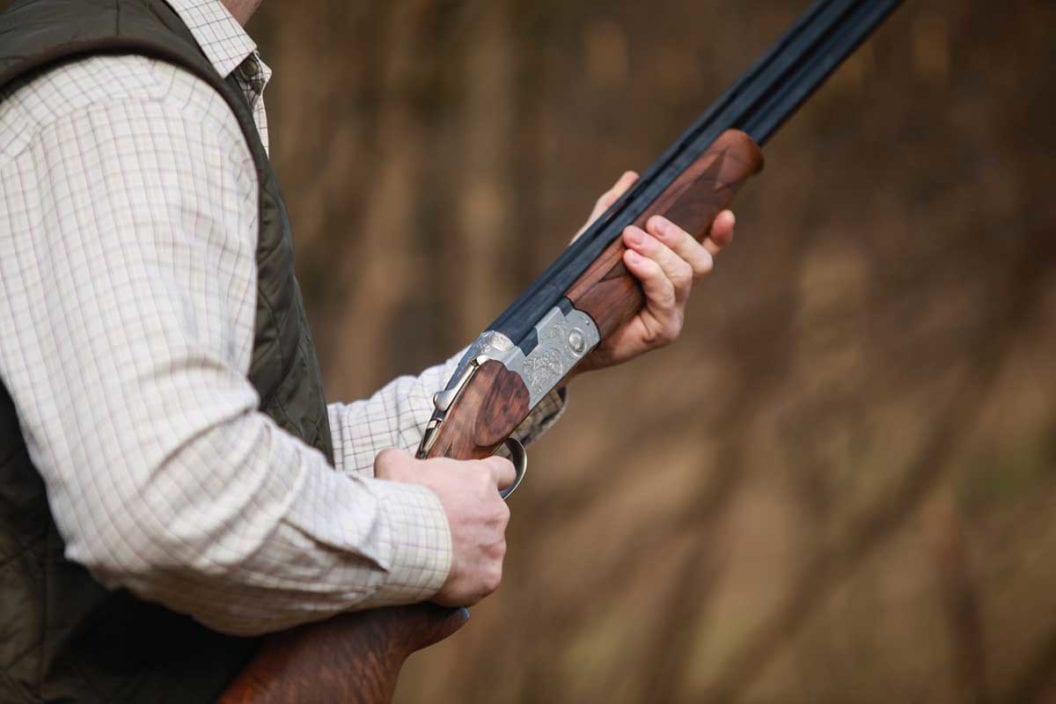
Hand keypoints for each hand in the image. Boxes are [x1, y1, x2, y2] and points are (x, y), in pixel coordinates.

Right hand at [374, 448, 514, 606]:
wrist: (401, 539)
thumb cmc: (401, 499)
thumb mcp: (394, 464)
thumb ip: (403, 459)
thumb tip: (393, 461)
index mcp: (481, 479)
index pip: (504, 472)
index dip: (491, 479)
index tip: (477, 488)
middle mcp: (497, 511)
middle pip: (490, 515)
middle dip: (469, 522)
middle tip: (439, 529)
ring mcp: (496, 545)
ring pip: (485, 548)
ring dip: (466, 552)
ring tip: (436, 557)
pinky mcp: (490, 575)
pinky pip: (481, 578)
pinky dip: (465, 580)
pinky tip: (442, 579)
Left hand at [573, 171, 735, 372]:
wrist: (564, 329)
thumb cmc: (582, 287)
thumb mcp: (594, 241)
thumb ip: (612, 211)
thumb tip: (631, 178)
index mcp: (669, 270)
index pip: (705, 249)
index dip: (720, 234)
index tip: (724, 214)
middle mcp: (677, 291)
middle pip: (701, 260)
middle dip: (679, 237)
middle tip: (651, 222)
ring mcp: (673, 312)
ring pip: (685, 275)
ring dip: (659, 252)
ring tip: (631, 238)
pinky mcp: (663, 330)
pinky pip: (666, 296)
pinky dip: (651, 274)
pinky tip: (633, 261)